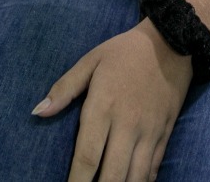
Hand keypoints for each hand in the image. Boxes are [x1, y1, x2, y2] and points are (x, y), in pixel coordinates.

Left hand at [33, 22, 193, 181]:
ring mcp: (149, 132)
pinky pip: (153, 169)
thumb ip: (64, 88)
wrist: (172, 41)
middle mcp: (127, 125)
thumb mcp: (91, 61)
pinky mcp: (166, 134)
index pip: (87, 157)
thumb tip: (38, 112)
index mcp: (103, 107)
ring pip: (136, 178)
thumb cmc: (124, 52)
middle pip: (112, 176)